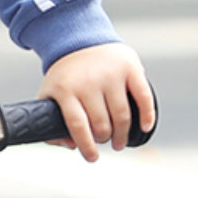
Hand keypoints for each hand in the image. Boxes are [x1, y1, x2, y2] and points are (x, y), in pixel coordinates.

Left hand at [38, 44, 153, 162]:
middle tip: (104, 141)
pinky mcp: (130, 68)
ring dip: (122, 134)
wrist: (81, 39)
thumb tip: (70, 145)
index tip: (92, 157)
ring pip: (122, 116)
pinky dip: (147, 116)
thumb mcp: (50, 93)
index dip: (86, 145)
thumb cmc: (67, 74)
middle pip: (102, 124)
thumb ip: (51, 120)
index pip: (77, 125)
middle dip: (104, 139)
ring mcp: (110, 74)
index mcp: (66, 89)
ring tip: (118, 140)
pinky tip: (145, 127)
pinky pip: (143, 97)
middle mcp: (88, 81)